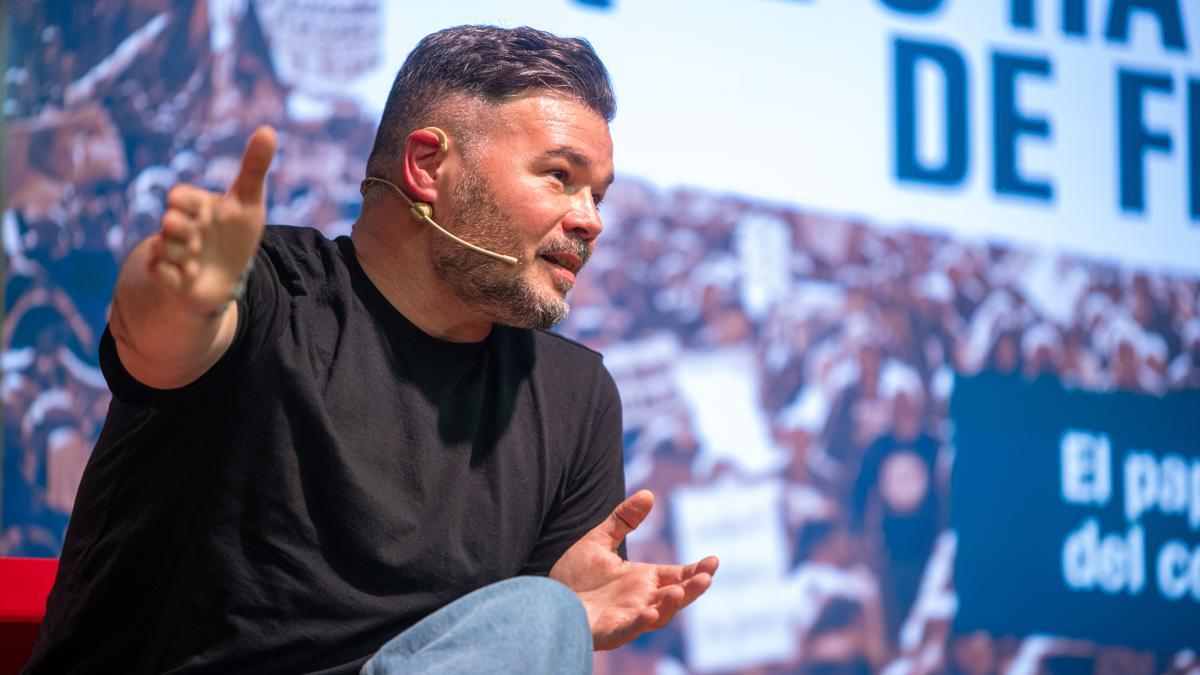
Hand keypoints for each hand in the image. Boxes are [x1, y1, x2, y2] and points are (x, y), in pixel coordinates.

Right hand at [147, 125, 276, 315]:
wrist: (226, 276)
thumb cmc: (236, 233)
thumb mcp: (250, 201)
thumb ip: (254, 167)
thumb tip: (268, 129)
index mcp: (194, 204)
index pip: (178, 195)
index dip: (189, 204)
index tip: (206, 214)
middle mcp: (176, 224)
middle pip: (169, 221)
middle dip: (188, 232)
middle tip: (203, 240)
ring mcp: (166, 248)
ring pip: (164, 248)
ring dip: (187, 256)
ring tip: (199, 258)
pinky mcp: (161, 273)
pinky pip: (160, 271)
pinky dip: (179, 275)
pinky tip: (191, 274)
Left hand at [549, 490, 717, 650]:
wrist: (544, 601)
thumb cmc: (573, 577)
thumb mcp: (598, 541)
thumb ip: (622, 520)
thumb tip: (649, 494)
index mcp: (643, 580)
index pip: (677, 576)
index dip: (696, 571)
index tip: (713, 561)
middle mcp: (640, 600)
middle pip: (675, 597)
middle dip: (692, 589)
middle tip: (707, 578)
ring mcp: (626, 618)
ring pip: (657, 616)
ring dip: (670, 606)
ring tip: (681, 592)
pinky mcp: (607, 632)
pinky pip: (627, 630)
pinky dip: (639, 624)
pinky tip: (648, 614)